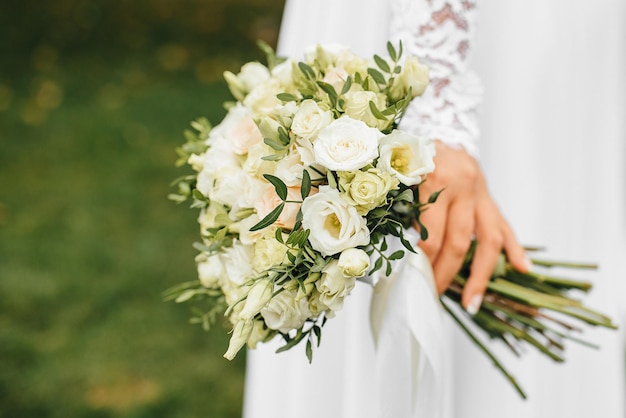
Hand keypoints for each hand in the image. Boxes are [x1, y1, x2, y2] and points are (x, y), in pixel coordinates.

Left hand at [414, 141, 528, 312]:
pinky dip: (514, 248)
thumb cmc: (409, 152)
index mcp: (436, 179)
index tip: (415, 284)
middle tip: (434, 298)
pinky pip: (504, 225)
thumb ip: (402, 207)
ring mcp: (481, 192)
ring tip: (473, 303)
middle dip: (446, 275)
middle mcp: (463, 186)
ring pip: (488, 239)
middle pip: (458, 242)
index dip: (424, 263)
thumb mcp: (399, 174)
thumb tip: (402, 253)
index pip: (431, 234)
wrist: (438, 124)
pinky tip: (523, 269)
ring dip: (481, 275)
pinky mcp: (490, 196)